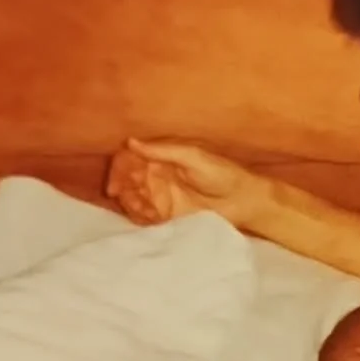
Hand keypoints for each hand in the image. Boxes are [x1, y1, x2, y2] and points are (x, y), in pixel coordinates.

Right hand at [105, 138, 267, 229]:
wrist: (244, 201)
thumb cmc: (223, 174)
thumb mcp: (193, 157)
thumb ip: (163, 151)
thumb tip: (130, 142)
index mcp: (161, 156)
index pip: (129, 159)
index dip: (118, 169)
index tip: (115, 185)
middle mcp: (157, 174)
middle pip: (126, 180)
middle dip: (123, 190)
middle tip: (127, 199)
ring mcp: (161, 195)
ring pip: (132, 198)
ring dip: (132, 205)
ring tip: (145, 211)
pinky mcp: (168, 214)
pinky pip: (145, 215)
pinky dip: (142, 217)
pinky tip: (151, 218)